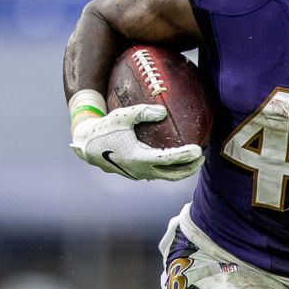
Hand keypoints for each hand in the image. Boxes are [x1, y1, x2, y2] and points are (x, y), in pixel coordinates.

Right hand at [70, 104, 203, 180]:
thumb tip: (163, 112)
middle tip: (202, 157)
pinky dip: (170, 169)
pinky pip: (158, 174)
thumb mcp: (122, 116)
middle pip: (172, 175)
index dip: (185, 156)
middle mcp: (140, 170)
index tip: (199, 150)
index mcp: (138, 158)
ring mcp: (138, 174)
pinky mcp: (136, 173)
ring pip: (166, 177)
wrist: (86, 146)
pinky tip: (176, 160)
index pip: (168, 160)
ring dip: (182, 171)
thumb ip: (143, 112)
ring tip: (194, 160)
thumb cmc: (104, 128)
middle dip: (190, 168)